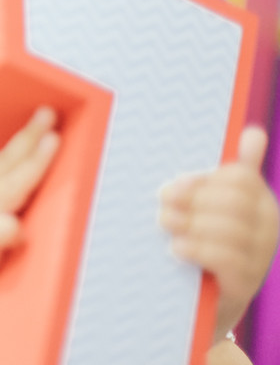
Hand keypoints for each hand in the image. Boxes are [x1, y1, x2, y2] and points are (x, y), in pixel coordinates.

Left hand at [159, 126, 279, 338]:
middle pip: (233, 203)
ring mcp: (260, 257)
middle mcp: (267, 227)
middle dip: (193, 201)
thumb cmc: (202, 237)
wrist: (200, 296)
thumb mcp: (211, 202)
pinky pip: (226, 260)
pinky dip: (197, 250)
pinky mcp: (246, 283)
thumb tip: (256, 132)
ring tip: (164, 224)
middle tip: (162, 205)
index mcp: (259, 200)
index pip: (241, 179)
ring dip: (190, 224)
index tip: (172, 186)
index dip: (202, 180)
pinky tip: (176, 248)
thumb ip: (229, 171)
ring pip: (230, 230)